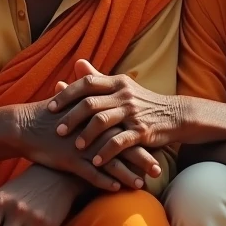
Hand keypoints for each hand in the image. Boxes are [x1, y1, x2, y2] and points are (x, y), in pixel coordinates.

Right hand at [15, 98, 160, 190]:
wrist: (27, 125)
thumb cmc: (53, 115)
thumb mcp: (75, 104)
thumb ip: (95, 103)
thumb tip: (111, 103)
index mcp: (96, 115)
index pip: (125, 127)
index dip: (142, 138)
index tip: (158, 146)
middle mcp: (92, 130)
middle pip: (123, 145)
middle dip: (141, 158)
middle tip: (158, 169)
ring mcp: (81, 146)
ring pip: (110, 162)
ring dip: (126, 174)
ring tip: (141, 184)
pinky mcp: (69, 160)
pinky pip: (90, 174)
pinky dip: (104, 182)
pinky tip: (116, 189)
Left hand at [49, 60, 179, 163]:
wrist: (175, 115)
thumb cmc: (143, 102)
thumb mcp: (122, 87)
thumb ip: (99, 78)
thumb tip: (77, 63)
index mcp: (117, 82)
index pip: (87, 83)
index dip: (66, 94)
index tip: (50, 107)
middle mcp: (124, 95)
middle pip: (90, 103)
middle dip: (71, 118)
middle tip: (57, 130)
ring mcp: (133, 113)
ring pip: (102, 122)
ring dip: (86, 136)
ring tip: (76, 147)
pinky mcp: (142, 131)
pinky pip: (119, 143)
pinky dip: (105, 153)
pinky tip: (96, 162)